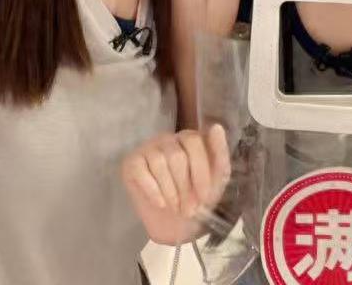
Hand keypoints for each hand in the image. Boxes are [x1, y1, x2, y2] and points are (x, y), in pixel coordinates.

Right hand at [122, 124, 231, 245]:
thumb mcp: (217, 179)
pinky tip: (161, 203)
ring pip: (158, 163)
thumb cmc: (198, 198)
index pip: (193, 141)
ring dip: (170, 191)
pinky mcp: (131, 163)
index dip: (200, 171)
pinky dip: (152, 190)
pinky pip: (140, 170)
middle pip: (176, 155)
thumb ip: (220, 153)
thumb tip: (216, 127)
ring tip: (175, 206)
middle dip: (184, 187)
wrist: (176, 224)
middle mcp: (168, 139)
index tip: (204, 197)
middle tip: (188, 208)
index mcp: (190, 139)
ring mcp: (148, 149)